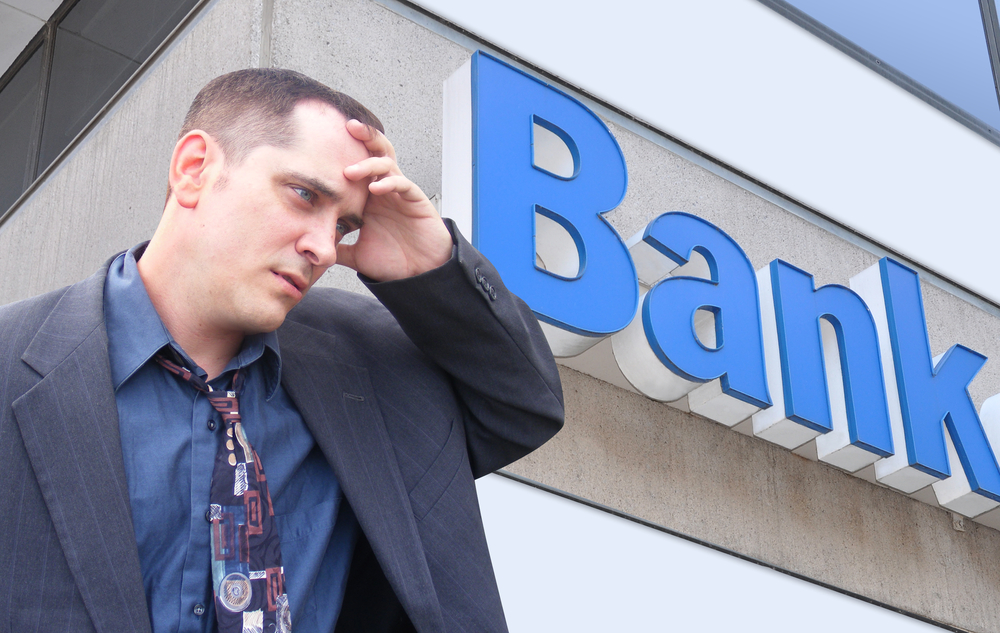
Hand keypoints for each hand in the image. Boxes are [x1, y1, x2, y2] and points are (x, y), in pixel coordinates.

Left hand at [336, 119, 452, 281]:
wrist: (420, 275)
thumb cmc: (393, 262)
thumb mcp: (356, 256)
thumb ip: (337, 249)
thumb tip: (311, 251)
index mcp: (370, 197)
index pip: (358, 165)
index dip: (345, 150)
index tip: (324, 141)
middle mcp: (384, 189)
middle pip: (376, 152)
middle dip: (364, 136)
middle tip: (347, 126)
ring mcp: (400, 194)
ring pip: (388, 164)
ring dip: (369, 163)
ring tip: (351, 171)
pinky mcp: (416, 201)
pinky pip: (404, 183)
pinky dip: (389, 182)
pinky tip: (376, 188)